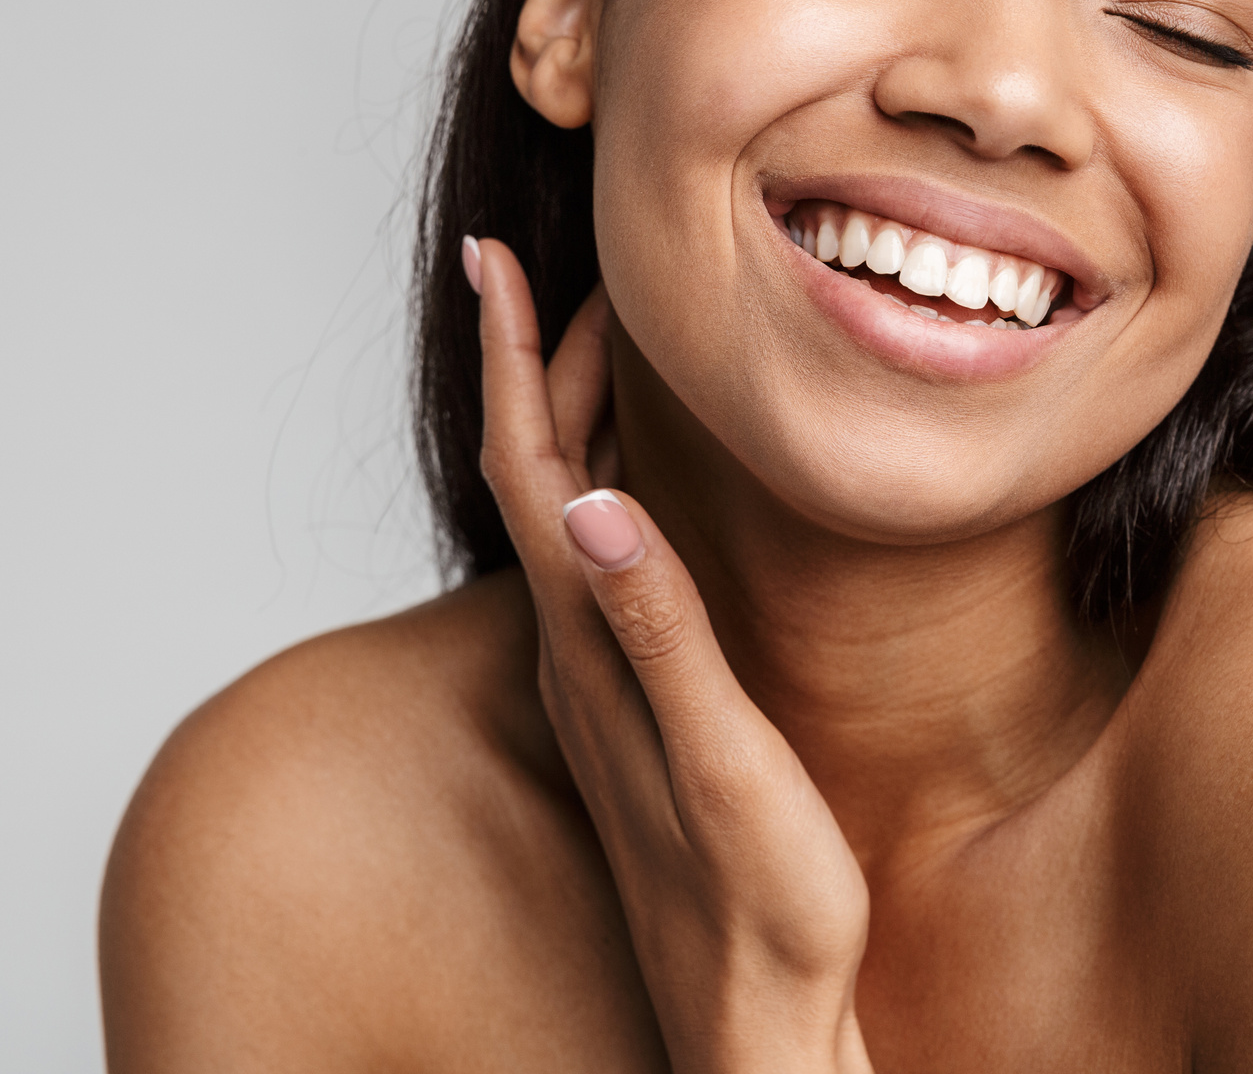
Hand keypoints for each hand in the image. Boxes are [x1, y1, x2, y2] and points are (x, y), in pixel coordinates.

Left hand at [465, 236, 873, 1073]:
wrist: (754, 1028)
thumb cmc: (760, 910)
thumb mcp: (722, 767)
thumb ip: (659, 637)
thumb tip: (592, 505)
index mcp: (591, 649)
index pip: (529, 470)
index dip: (512, 358)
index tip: (492, 256)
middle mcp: (578, 657)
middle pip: (539, 476)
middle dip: (541, 361)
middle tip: (561, 264)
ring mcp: (601, 686)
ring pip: (567, 516)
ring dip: (569, 419)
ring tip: (600, 345)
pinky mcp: (635, 711)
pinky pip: (600, 563)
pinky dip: (606, 488)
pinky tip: (638, 490)